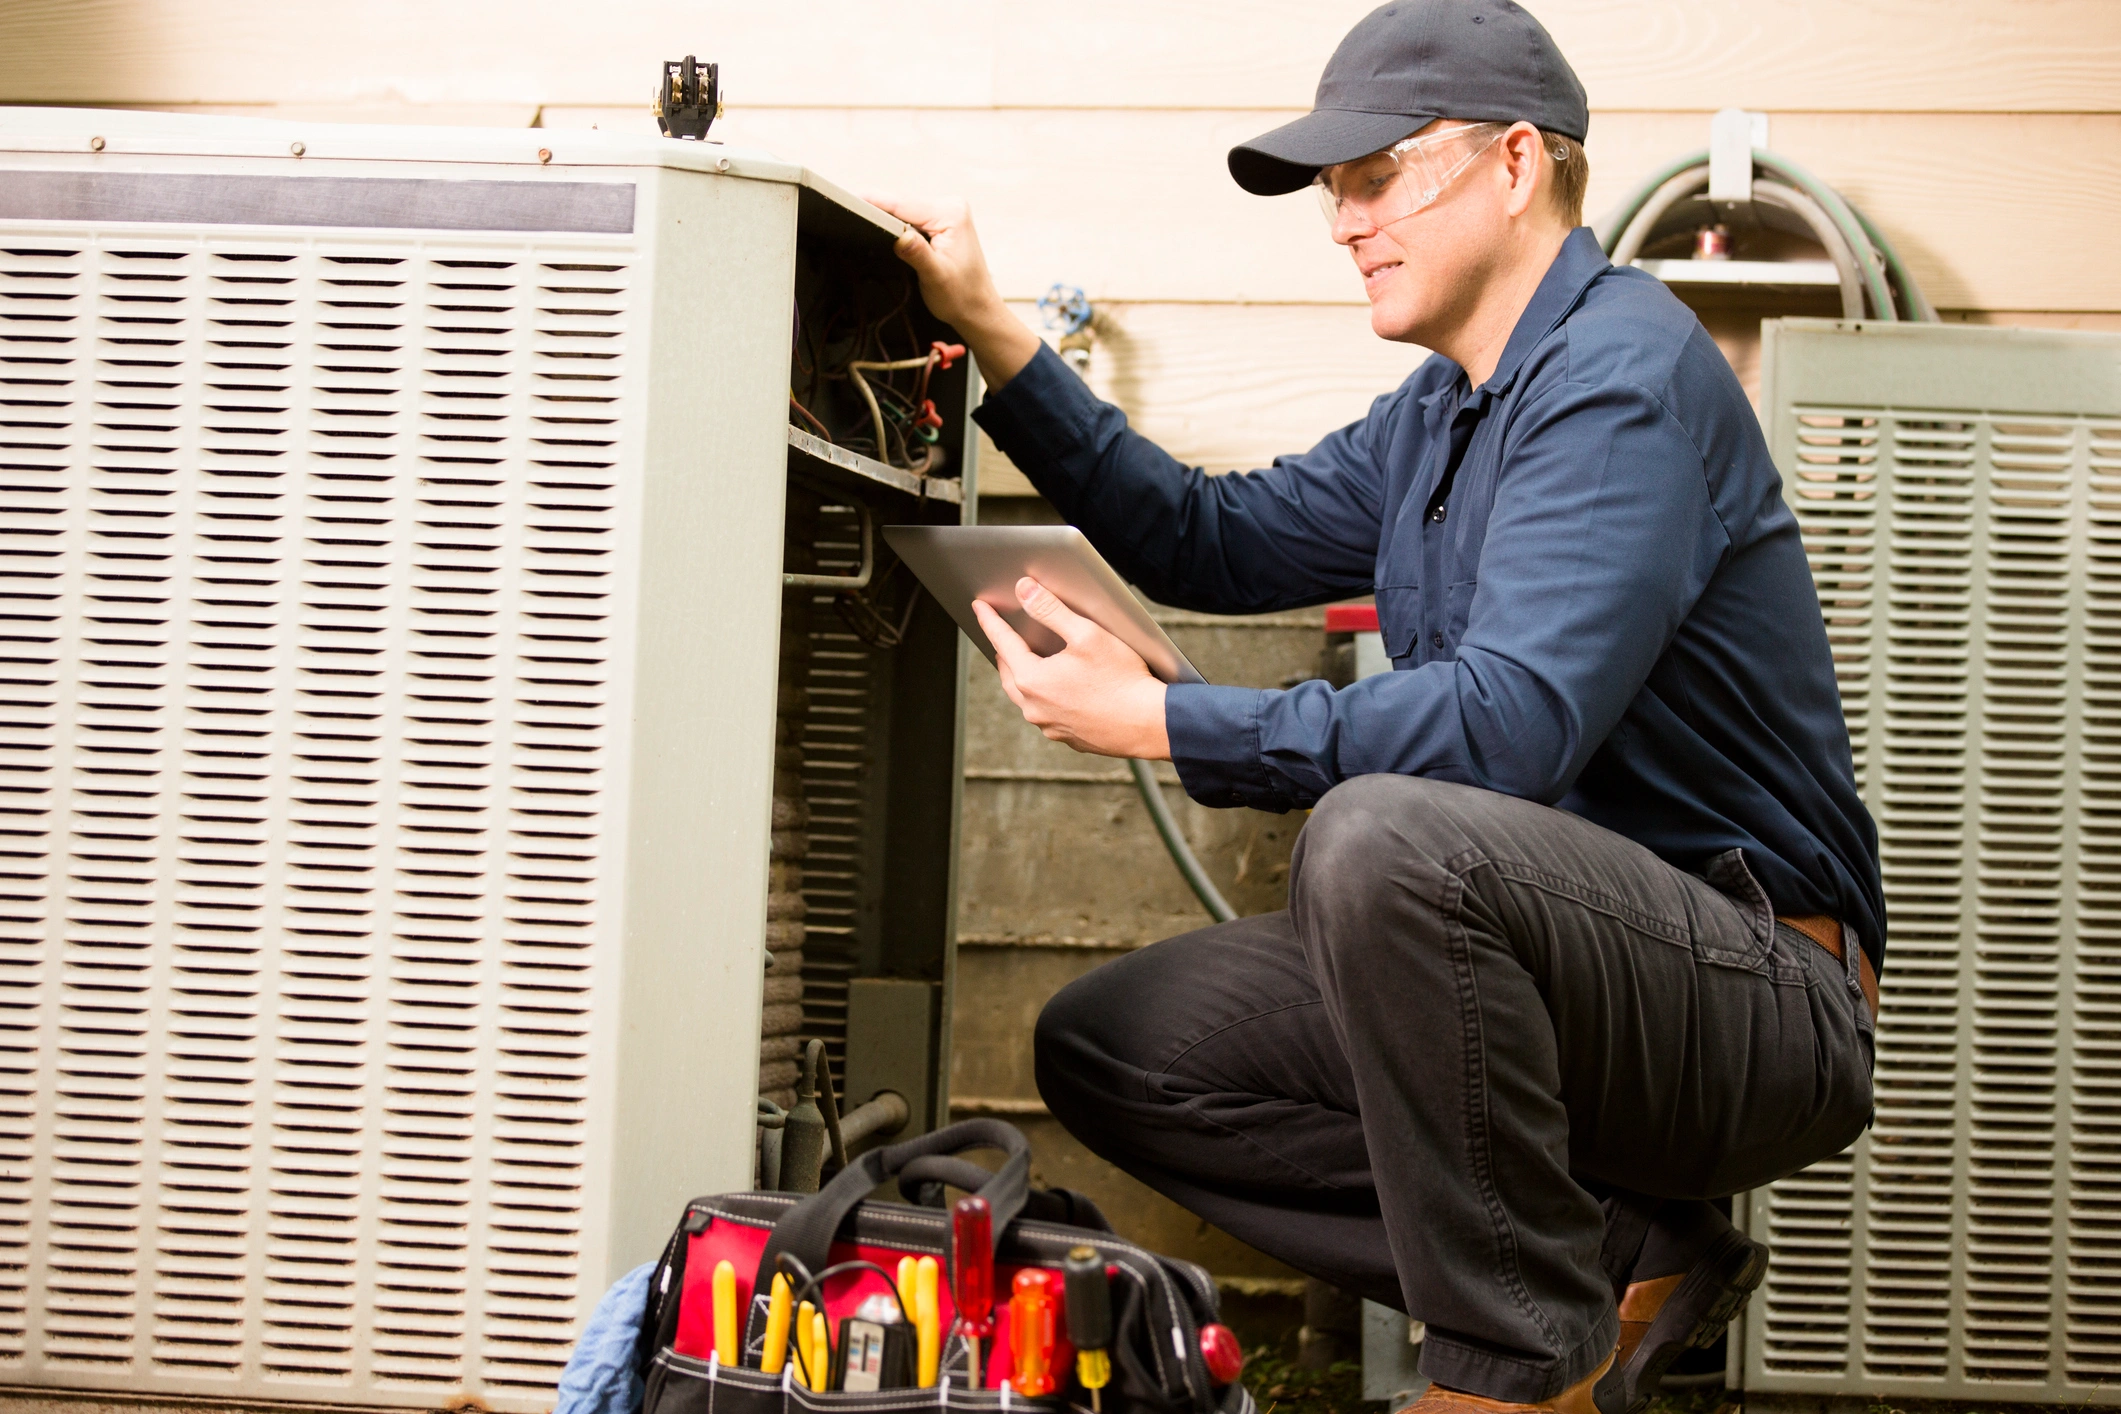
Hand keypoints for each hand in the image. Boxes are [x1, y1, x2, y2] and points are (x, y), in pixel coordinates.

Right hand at [866, 194, 1041, 388]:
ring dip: (886, 220)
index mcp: (951, 214)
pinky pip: (912, 218)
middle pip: (901, 204)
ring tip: (863, 224)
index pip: (902, 204)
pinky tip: (884, 232)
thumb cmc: (962, 297)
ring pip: (904, 210)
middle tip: (849, 217)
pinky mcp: (942, 222)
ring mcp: (947, 212)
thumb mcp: (936, 277)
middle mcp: (951, 206)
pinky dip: (897, 226)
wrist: (978, 309)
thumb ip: (917, 253)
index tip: (847, 201)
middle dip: (878, 212)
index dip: (873, 203)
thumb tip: (899, 235)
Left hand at [973, 577, 1170, 759]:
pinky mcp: (1068, 737)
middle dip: (1003, 650)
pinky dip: (1043, 697)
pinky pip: (1045, 713)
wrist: (1149, 724)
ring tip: (1024, 661)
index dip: (990, 620)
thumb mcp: (1086, 634)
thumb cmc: (1122, 680)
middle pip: (1008, 672)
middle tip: (1001, 635)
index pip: (1002, 641)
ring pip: (1024, 696)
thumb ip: (1050, 610)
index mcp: (1032, 679)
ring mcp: (1049, 726)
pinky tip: (1056, 689)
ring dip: (1021, 675)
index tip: (979, 607)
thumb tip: (1024, 590)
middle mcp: (1034, 707)